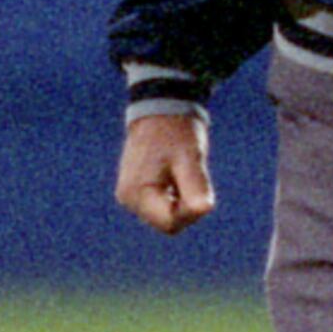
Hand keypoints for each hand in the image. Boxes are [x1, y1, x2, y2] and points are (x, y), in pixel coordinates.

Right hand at [114, 110, 214, 235]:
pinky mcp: (136, 191)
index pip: (171, 223)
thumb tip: (204, 209)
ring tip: (181, 171)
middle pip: (168, 222)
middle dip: (186, 206)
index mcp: (136, 193)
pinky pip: (162, 206)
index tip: (199, 186)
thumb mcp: (189, 157)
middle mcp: (128, 199)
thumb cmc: (176, 131)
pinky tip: (176, 174)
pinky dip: (176, 196)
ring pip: (166, 216)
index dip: (191, 211)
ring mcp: (130, 196)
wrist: (161, 108)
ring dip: (182, 201)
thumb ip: (195, 185)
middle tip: (191, 175)